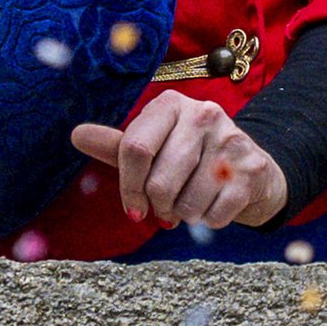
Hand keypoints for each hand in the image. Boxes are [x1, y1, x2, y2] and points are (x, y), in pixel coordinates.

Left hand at [72, 93, 288, 229]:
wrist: (248, 166)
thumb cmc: (190, 157)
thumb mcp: (155, 145)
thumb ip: (117, 145)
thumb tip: (77, 134)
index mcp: (172, 104)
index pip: (134, 149)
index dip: (128, 187)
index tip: (133, 206)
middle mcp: (204, 114)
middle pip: (159, 183)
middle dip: (158, 206)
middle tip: (166, 205)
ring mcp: (230, 141)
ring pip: (186, 204)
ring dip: (183, 215)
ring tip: (192, 200)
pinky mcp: (250, 170)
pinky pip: (212, 216)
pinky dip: (208, 221)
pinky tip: (214, 203)